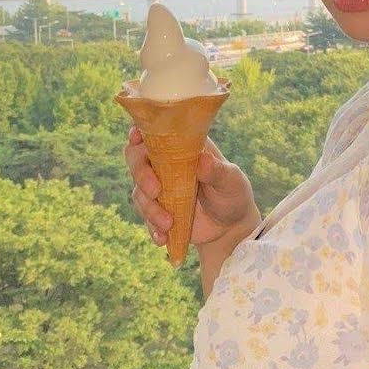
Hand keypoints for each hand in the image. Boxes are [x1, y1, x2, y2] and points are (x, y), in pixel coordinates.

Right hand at [126, 126, 259, 251]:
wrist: (230, 228)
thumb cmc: (233, 194)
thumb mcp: (231, 180)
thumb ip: (217, 170)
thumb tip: (202, 159)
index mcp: (183, 146)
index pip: (154, 130)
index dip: (140, 130)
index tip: (136, 137)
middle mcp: (166, 163)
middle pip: (135, 158)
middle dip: (140, 173)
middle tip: (156, 190)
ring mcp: (159, 187)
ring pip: (138, 191)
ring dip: (150, 208)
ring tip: (169, 224)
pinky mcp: (157, 210)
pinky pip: (145, 216)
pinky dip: (151, 227)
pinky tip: (163, 238)